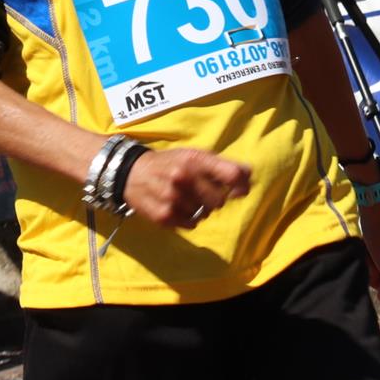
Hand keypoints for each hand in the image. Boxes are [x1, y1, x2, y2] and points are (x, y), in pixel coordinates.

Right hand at [122, 148, 250, 228]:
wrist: (130, 173)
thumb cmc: (170, 163)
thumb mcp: (195, 156)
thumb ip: (223, 165)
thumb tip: (249, 177)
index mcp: (195, 159)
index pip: (232, 175)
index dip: (240, 185)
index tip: (238, 190)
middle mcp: (184, 177)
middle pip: (220, 201)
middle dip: (215, 199)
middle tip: (202, 192)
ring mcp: (173, 198)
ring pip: (205, 214)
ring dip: (199, 209)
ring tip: (185, 198)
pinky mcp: (164, 216)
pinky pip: (191, 224)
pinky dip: (187, 218)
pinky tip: (176, 207)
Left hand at [357, 196, 379, 297]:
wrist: (376, 208)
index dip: (377, 279)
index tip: (372, 268)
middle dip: (373, 267)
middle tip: (368, 256)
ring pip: (377, 259)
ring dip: (369, 257)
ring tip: (365, 247)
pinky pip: (373, 247)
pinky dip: (367, 247)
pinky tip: (364, 240)